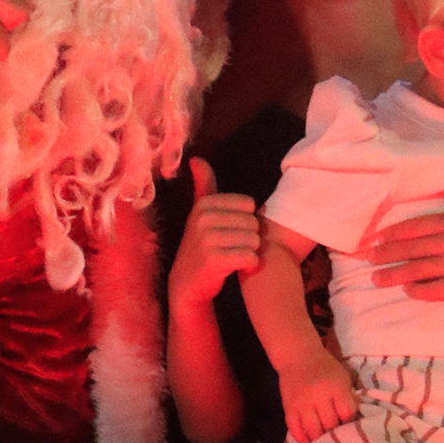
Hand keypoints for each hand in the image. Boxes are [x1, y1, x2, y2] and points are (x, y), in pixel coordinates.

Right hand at [168, 160, 260, 309]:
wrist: (188, 284)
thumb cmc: (201, 245)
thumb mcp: (200, 213)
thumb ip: (204, 186)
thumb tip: (196, 158)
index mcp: (204, 204)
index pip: (248, 204)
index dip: (245, 220)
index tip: (230, 232)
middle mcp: (203, 218)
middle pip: (253, 222)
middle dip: (249, 238)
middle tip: (232, 248)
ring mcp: (207, 239)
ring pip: (255, 240)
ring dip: (251, 252)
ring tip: (235, 258)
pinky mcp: (215, 260)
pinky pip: (251, 257)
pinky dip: (251, 265)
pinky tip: (240, 269)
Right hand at [281, 346, 358, 442]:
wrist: (297, 356)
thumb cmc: (325, 367)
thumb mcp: (342, 377)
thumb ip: (347, 397)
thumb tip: (351, 422)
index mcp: (335, 386)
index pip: (347, 413)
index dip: (350, 422)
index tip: (350, 426)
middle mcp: (318, 395)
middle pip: (330, 424)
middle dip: (335, 433)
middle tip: (337, 437)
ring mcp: (301, 402)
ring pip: (312, 429)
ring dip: (319, 439)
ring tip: (324, 442)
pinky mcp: (288, 406)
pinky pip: (294, 427)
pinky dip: (301, 438)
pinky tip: (307, 442)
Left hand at [365, 185, 443, 298]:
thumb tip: (443, 186)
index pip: (414, 227)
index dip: (392, 233)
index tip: (376, 239)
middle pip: (409, 249)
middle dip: (385, 254)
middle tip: (367, 259)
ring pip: (416, 271)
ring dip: (393, 275)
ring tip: (376, 279)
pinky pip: (434, 290)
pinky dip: (418, 291)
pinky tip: (407, 290)